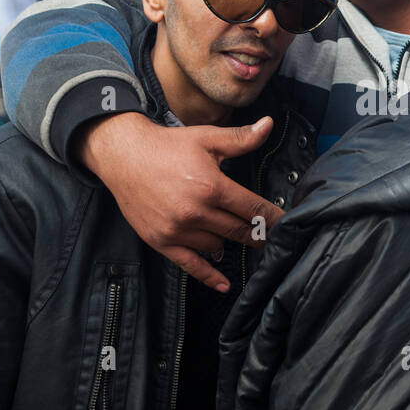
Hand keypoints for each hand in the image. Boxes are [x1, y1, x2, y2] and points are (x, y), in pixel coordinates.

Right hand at [76, 113, 285, 292]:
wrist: (122, 155)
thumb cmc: (166, 146)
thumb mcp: (206, 138)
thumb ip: (241, 138)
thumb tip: (268, 125)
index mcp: (212, 187)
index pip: (253, 209)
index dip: (274, 219)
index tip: (288, 225)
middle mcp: (196, 212)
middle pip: (239, 231)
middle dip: (259, 235)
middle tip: (272, 239)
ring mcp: (177, 230)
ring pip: (217, 247)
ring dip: (229, 243)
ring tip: (238, 238)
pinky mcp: (161, 241)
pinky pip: (190, 265)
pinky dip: (209, 276)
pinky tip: (224, 284)